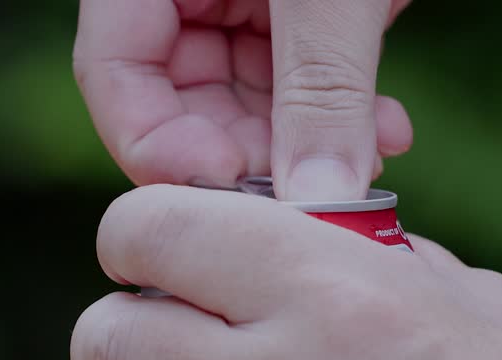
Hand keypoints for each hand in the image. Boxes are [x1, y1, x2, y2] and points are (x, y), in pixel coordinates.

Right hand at [73, 0, 412, 199]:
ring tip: (369, 153)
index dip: (157, 142)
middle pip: (185, 102)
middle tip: (310, 187)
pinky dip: (341, 116)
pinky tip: (387, 127)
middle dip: (252, 155)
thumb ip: (324, 84)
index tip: (227, 181)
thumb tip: (318, 198)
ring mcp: (242, 4)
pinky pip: (300, 88)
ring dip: (308, 145)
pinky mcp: (297, 20)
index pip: (114, 70)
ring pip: (250, 108)